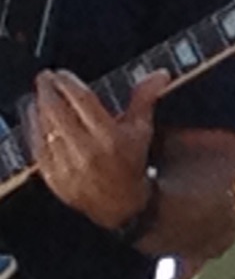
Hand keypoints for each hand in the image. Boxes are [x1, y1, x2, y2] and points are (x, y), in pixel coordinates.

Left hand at [31, 68, 166, 230]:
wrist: (119, 203)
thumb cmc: (130, 165)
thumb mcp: (140, 130)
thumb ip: (144, 99)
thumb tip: (158, 75)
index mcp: (110, 137)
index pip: (82, 100)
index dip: (68, 83)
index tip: (62, 74)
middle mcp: (86, 150)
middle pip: (57, 110)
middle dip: (48, 89)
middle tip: (46, 78)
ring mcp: (66, 164)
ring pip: (44, 126)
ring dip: (39, 106)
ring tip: (41, 95)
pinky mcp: (52, 174)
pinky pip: (36, 145)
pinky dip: (34, 127)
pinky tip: (35, 117)